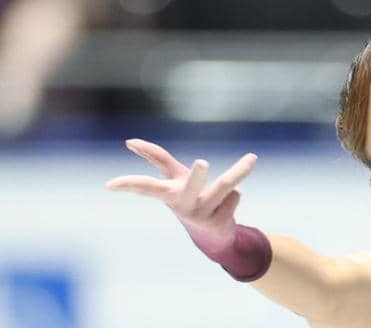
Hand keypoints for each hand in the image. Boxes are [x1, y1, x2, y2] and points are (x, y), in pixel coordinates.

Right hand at [105, 138, 257, 256]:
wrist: (212, 236)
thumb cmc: (187, 198)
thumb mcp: (173, 177)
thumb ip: (155, 158)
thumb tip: (129, 141)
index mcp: (168, 193)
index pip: (147, 186)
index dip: (129, 184)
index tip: (110, 185)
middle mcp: (183, 204)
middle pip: (190, 187)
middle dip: (197, 177)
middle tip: (203, 162)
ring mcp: (203, 213)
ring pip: (225, 186)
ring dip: (238, 173)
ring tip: (252, 158)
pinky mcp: (221, 221)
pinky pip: (234, 195)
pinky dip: (234, 194)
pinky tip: (226, 205)